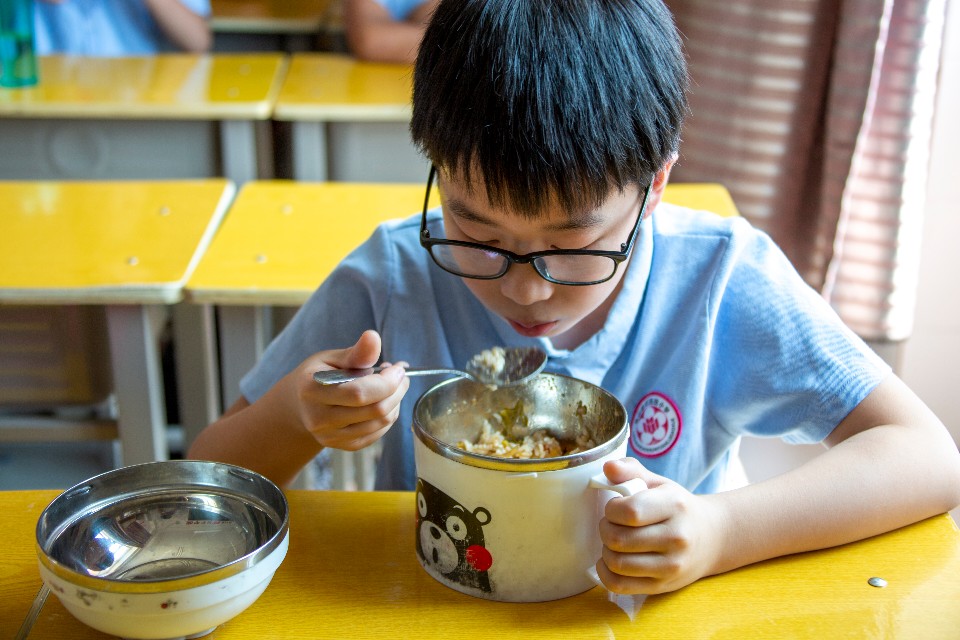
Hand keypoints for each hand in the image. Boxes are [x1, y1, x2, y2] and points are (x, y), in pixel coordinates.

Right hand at [289, 330, 409, 450]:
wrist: (298, 405)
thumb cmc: (317, 375)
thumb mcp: (330, 358)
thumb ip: (355, 352)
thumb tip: (373, 337)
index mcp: (312, 390)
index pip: (359, 393)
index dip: (387, 382)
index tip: (398, 369)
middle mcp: (319, 419)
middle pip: (374, 410)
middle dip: (397, 391)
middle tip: (400, 376)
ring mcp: (330, 436)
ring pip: (380, 423)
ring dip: (396, 403)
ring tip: (392, 387)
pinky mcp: (342, 446)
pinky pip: (377, 434)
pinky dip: (388, 416)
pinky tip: (383, 402)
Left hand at [595, 457, 724, 594]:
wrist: (711, 538)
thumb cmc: (677, 507)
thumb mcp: (658, 483)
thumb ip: (631, 470)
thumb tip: (608, 467)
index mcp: (674, 506)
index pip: (630, 512)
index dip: (612, 509)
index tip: (615, 507)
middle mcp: (676, 538)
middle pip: (619, 539)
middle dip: (605, 529)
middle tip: (611, 524)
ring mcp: (671, 565)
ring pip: (617, 563)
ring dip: (606, 550)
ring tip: (613, 541)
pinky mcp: (663, 585)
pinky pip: (621, 585)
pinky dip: (606, 573)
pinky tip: (609, 561)